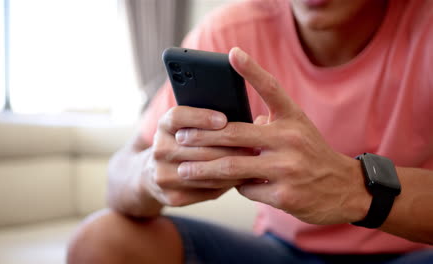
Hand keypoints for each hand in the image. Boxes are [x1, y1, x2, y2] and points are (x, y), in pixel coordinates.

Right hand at [143, 105, 254, 206]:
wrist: (154, 175)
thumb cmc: (184, 144)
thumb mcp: (186, 127)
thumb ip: (208, 122)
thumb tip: (250, 120)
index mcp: (163, 127)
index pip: (178, 117)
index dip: (201, 117)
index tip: (223, 119)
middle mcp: (159, 150)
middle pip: (198, 147)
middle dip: (230, 146)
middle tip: (255, 144)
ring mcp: (163, 176)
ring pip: (206, 171)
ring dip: (234, 167)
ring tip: (254, 162)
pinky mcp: (172, 197)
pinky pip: (207, 189)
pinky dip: (228, 183)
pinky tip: (243, 178)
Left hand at [174, 48, 370, 224]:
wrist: (343, 188)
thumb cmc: (311, 154)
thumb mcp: (297, 130)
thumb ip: (268, 123)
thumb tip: (232, 125)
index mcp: (293, 119)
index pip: (271, 88)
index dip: (251, 70)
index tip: (232, 54)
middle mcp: (290, 139)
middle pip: (235, 134)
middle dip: (202, 137)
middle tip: (181, 138)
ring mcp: (287, 168)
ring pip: (233, 166)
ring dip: (204, 169)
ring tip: (184, 170)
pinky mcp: (284, 195)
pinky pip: (246, 189)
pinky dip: (235, 186)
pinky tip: (233, 185)